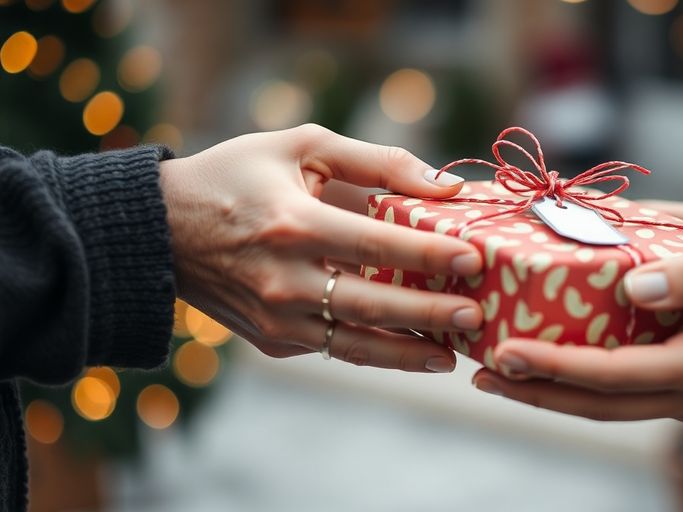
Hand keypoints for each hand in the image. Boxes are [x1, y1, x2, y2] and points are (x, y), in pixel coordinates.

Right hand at [160, 124, 482, 371]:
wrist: (160, 232)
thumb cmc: (238, 177)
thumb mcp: (302, 146)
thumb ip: (377, 161)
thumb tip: (444, 184)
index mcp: (293, 225)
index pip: (376, 244)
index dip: (428, 253)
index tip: (473, 259)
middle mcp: (283, 280)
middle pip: (373, 305)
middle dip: (430, 314)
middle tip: (476, 317)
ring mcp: (275, 318)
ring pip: (355, 345)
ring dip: (408, 352)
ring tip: (451, 354)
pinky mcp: (272, 341)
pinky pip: (333, 348)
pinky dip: (374, 352)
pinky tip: (410, 349)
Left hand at [473, 201, 682, 421]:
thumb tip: (633, 284)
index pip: (608, 376)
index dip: (552, 367)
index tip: (504, 350)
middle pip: (595, 406)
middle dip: (534, 391)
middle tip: (482, 369)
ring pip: (605, 409)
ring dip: (550, 394)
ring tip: (500, 373)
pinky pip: (621, 396)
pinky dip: (579, 385)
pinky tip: (549, 363)